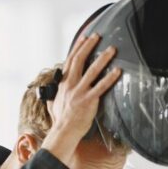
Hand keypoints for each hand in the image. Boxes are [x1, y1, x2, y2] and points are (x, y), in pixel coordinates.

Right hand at [45, 34, 120, 152]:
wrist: (63, 132)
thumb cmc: (60, 120)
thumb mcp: (52, 104)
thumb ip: (53, 95)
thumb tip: (50, 92)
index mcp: (63, 83)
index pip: (70, 60)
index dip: (78, 47)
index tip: (84, 37)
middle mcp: (71, 85)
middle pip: (80, 59)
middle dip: (89, 46)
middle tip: (98, 36)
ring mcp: (80, 92)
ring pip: (92, 70)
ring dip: (103, 58)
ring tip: (112, 50)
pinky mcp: (89, 100)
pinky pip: (101, 86)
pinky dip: (110, 78)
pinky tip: (117, 71)